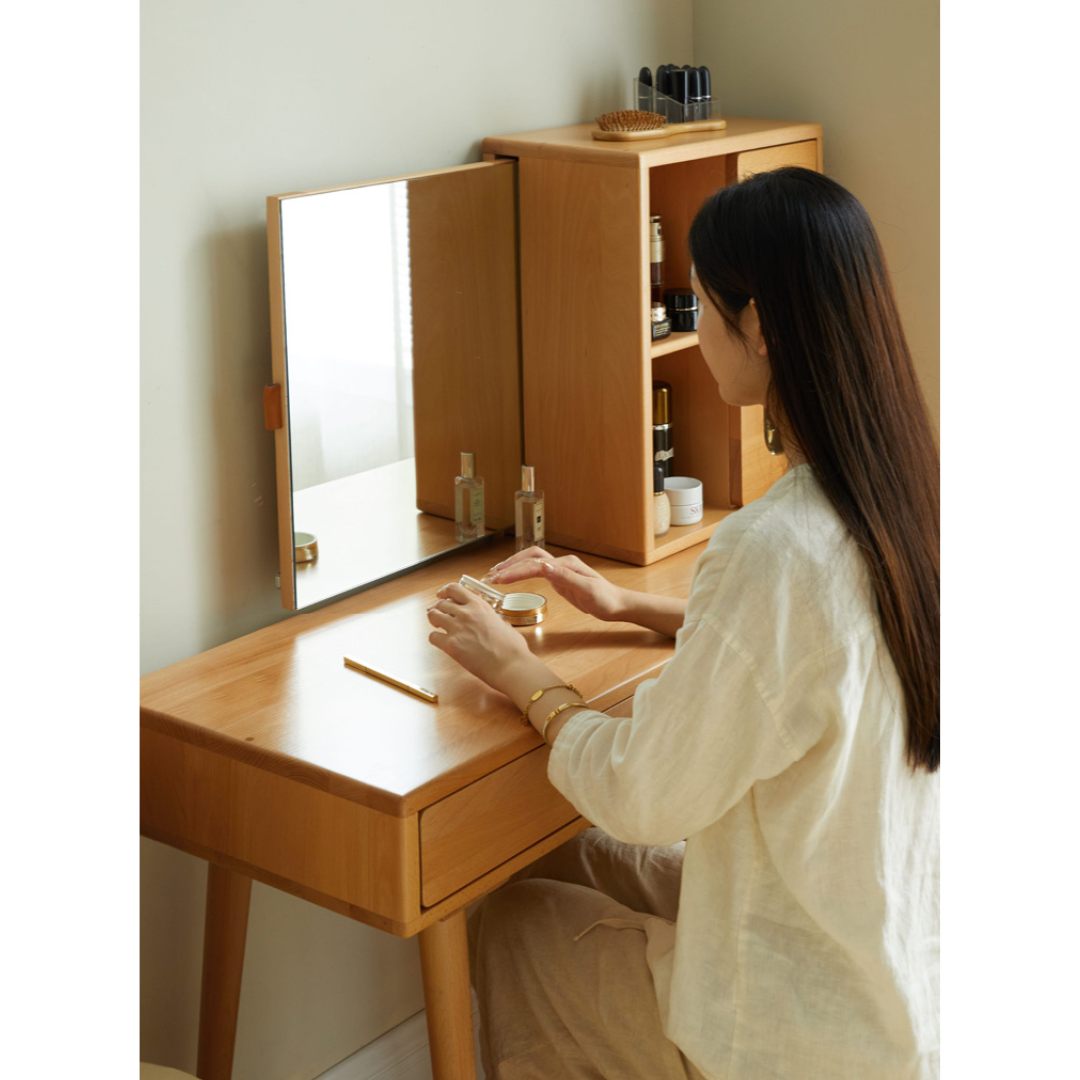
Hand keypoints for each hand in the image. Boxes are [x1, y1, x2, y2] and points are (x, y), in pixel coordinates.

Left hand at [427, 582, 532, 690]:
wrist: (510, 666)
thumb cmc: (512, 649)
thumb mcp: (506, 625)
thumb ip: (498, 620)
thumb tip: (499, 621)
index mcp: (480, 605)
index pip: (454, 588)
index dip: (444, 592)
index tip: (442, 596)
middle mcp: (466, 613)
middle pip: (440, 602)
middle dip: (438, 608)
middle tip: (439, 614)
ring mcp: (457, 628)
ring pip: (433, 615)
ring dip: (434, 620)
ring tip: (438, 626)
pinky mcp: (451, 645)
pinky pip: (432, 636)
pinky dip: (435, 638)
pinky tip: (442, 642)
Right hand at [486, 547, 626, 621]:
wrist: (617, 604)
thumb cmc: (605, 599)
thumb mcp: (587, 590)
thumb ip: (565, 578)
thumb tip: (543, 566)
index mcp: (566, 565)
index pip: (535, 564)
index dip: (516, 570)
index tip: (500, 578)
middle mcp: (561, 563)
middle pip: (530, 557)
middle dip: (510, 565)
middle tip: (492, 576)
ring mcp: (559, 570)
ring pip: (531, 561)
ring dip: (514, 565)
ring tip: (496, 574)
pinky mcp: (559, 578)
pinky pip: (536, 570)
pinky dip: (522, 571)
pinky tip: (513, 576)